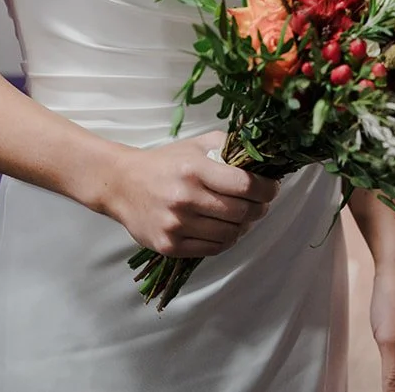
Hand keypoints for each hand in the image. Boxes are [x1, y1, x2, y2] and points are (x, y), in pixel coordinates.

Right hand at [100, 130, 278, 257]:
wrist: (122, 185)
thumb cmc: (165, 163)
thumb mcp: (196, 145)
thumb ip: (228, 146)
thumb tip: (261, 156)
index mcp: (195, 170)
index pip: (245, 185)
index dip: (267, 189)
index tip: (272, 188)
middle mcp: (185, 198)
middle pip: (241, 212)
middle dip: (259, 208)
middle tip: (261, 204)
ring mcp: (176, 225)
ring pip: (230, 233)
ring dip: (244, 226)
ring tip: (244, 217)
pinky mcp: (169, 246)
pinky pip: (212, 249)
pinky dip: (226, 240)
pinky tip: (226, 229)